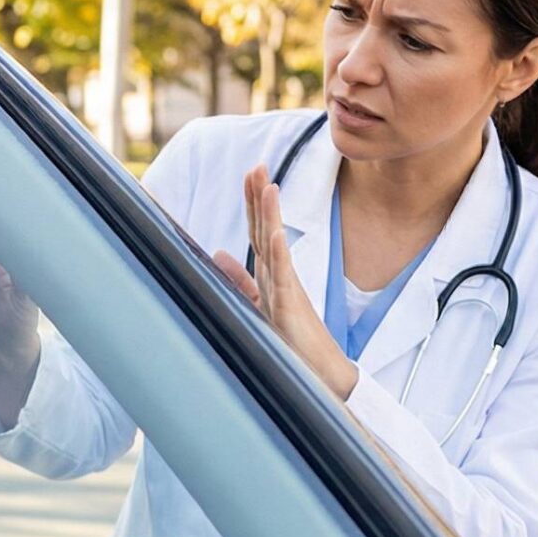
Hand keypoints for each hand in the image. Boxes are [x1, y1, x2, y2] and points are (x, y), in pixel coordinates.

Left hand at [213, 165, 358, 400]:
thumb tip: (218, 253)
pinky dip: (279, 253)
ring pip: (275, 245)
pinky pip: (284, 276)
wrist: (319, 371)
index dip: (253, 202)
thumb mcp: (257, 304)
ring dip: (271, 214)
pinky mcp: (290, 307)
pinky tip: (277, 232)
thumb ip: (240, 280)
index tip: (251, 172)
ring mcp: (286, 289)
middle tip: (257, 165)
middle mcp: (278, 275)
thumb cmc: (292, 340)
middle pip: (267, 229)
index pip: (259, 230)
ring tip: (267, 184)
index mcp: (270, 274)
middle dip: (260, 196)